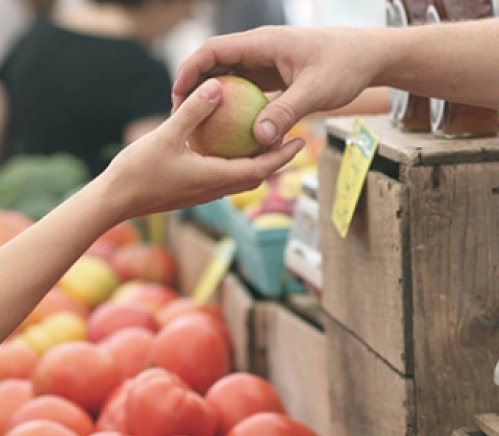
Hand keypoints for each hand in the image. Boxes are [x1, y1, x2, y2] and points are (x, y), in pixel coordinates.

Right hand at [95, 78, 303, 221]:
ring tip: (265, 142)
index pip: (261, 169)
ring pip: (240, 179)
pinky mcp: (192, 192)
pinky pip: (223, 178)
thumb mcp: (166, 135)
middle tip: (291, 139)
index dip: (283, 156)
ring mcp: (203, 194)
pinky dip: (235, 164)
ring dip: (257, 163)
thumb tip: (217, 86)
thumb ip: (193, 111)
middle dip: (277, 160)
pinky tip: (227, 147)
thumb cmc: (137, 171)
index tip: (301, 141)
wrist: (113, 202)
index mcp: (215, 178)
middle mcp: (214, 190)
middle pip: (256, 176)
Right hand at [172, 27, 388, 146]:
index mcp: (263, 43)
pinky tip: (233, 132)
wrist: (368, 57)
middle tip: (182, 117)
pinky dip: (238, 107)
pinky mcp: (276, 76)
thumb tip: (259, 139)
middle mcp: (260, 50)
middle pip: (216, 64)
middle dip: (196, 88)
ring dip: (216, 99)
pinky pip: (249, 90)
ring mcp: (268, 63)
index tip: (178, 96)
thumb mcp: (316, 91)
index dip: (190, 70)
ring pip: (231, 78)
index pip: (214, 50)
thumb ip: (286, 112)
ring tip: (201, 127)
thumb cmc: (345, 66)